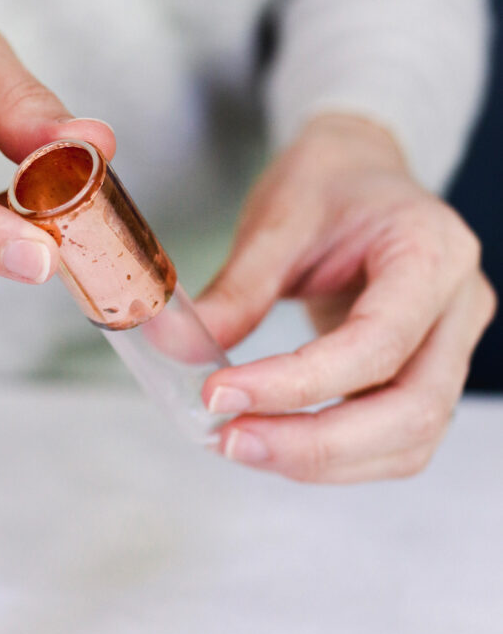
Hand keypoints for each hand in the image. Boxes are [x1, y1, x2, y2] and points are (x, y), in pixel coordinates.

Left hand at [197, 114, 495, 481]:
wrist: (362, 171)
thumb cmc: (330, 182)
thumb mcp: (278, 218)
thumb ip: (236, 290)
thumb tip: (174, 349)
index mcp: (431, 252)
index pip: (376, 343)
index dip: (297, 383)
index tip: (221, 396)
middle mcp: (459, 306)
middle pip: (412, 412)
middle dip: (315, 445)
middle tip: (230, 441)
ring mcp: (453, 345)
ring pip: (410, 441)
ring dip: (324, 461)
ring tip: (242, 445)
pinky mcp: (430, 372)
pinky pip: (396, 438)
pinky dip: (336, 455)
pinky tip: (277, 440)